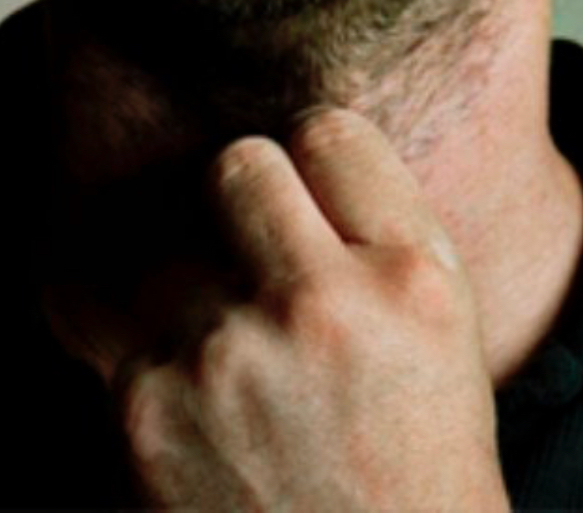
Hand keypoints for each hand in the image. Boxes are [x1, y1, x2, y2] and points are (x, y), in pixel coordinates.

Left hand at [49, 108, 508, 510]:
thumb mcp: (444, 321)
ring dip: (203, 291)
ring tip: (248, 364)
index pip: (328, 133)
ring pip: (176, 250)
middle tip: (264, 254)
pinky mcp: (148, 411)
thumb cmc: (416, 450)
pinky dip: (168, 367)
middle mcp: (318, 307)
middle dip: (246, 198)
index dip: (316, 162)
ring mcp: (225, 359)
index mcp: (408, 277)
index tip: (314, 196)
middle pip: (239, 163)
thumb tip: (289, 138)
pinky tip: (216, 419)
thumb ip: (379, 222)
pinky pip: (138, 333)